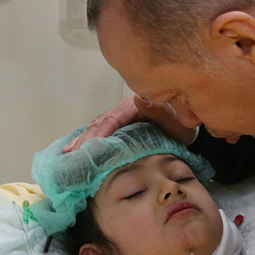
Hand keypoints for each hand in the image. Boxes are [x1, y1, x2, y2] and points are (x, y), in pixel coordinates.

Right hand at [62, 95, 197, 152]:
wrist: (188, 126)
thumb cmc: (183, 125)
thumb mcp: (176, 120)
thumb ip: (159, 111)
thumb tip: (138, 99)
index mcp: (135, 106)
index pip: (112, 119)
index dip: (99, 133)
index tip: (88, 148)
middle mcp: (125, 109)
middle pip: (100, 123)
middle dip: (84, 139)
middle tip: (70, 155)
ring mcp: (121, 117)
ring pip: (97, 127)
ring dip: (82, 141)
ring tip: (67, 154)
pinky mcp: (120, 125)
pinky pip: (100, 131)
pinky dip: (87, 140)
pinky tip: (75, 149)